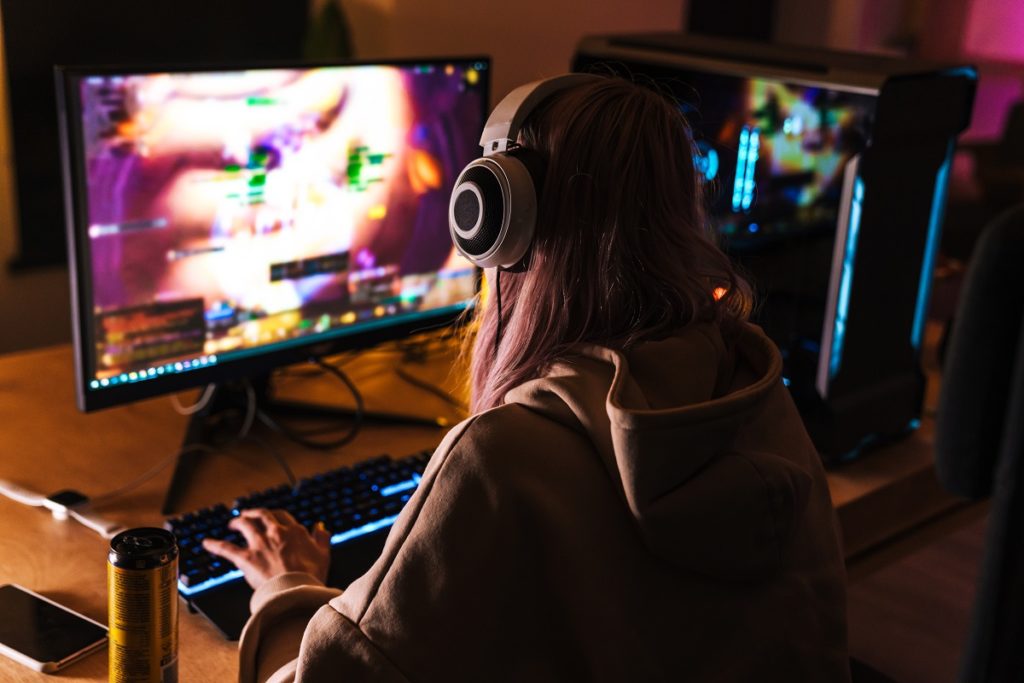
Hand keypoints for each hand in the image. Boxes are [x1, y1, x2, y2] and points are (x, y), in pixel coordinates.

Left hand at [202, 508, 330, 589]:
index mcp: (294, 531)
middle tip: (248, 514)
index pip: (283, 516)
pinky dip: (215, 545)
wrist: (297, 590)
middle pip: (263, 515)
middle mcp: (276, 533)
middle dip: (254, 513)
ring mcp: (260, 544)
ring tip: (233, 523)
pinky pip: (227, 548)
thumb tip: (321, 528)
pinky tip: (206, 543)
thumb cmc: (312, 575)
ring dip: (238, 522)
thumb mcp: (324, 554)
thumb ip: (322, 539)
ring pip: (245, 525)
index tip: (274, 519)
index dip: (277, 516)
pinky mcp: (246, 558)